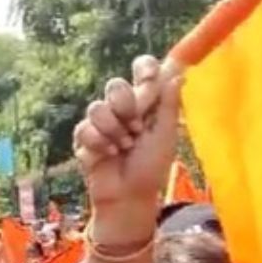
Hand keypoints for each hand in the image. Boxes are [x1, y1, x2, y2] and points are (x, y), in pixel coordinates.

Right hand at [73, 55, 181, 244]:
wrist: (128, 194)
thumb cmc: (151, 166)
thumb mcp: (165, 134)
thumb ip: (169, 103)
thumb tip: (178, 72)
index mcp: (145, 103)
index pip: (142, 70)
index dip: (144, 68)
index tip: (149, 75)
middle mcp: (121, 108)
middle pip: (115, 85)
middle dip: (126, 105)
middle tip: (137, 127)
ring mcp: (101, 122)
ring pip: (97, 107)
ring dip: (113, 130)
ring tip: (124, 146)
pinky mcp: (83, 137)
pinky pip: (85, 128)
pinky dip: (100, 143)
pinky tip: (109, 155)